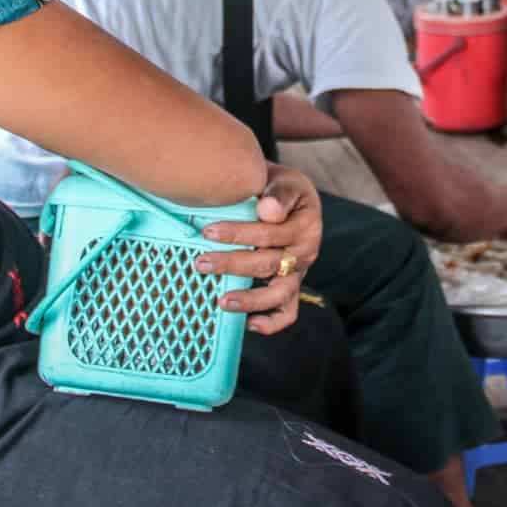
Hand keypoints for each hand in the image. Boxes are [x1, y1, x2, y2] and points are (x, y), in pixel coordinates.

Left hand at [197, 164, 321, 334]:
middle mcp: (305, 252)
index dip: (239, 234)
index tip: (208, 232)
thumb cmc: (281, 189)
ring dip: (249, 300)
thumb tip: (266, 209)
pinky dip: (270, 323)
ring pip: (279, 294)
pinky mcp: (292, 287)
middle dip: (232, 265)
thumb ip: (278, 194)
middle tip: (201, 263)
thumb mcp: (285, 182)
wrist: (292, 198)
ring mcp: (299, 273)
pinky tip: (248, 324)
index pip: (270, 233)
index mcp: (305, 225)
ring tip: (221, 301)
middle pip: (269, 264)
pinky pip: (287, 312)